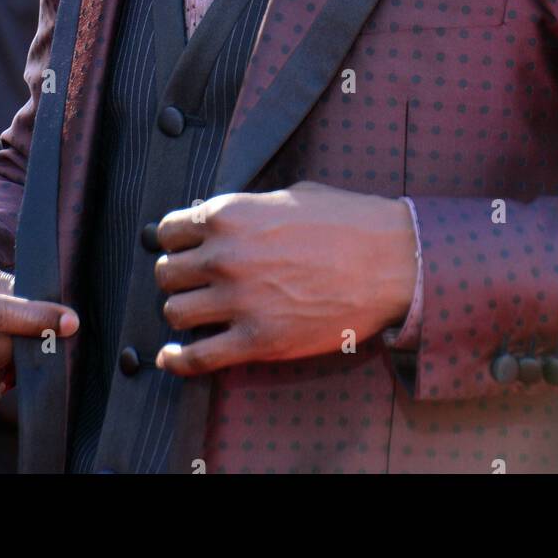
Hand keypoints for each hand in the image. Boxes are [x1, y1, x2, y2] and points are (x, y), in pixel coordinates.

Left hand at [153, 180, 417, 375]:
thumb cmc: (347, 222)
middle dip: (177, 277)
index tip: (183, 250)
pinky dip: (177, 360)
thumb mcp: (291, 196)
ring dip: (182, 312)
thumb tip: (221, 221)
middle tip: (192, 282)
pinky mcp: (257, 341)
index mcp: (230, 214)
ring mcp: (239, 300)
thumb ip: (248, 210)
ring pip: (175, 312)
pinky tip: (172, 357)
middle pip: (167, 274)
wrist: (390, 262)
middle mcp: (225, 256)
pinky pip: (196, 357)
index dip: (174, 241)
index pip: (170, 230)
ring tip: (196, 312)